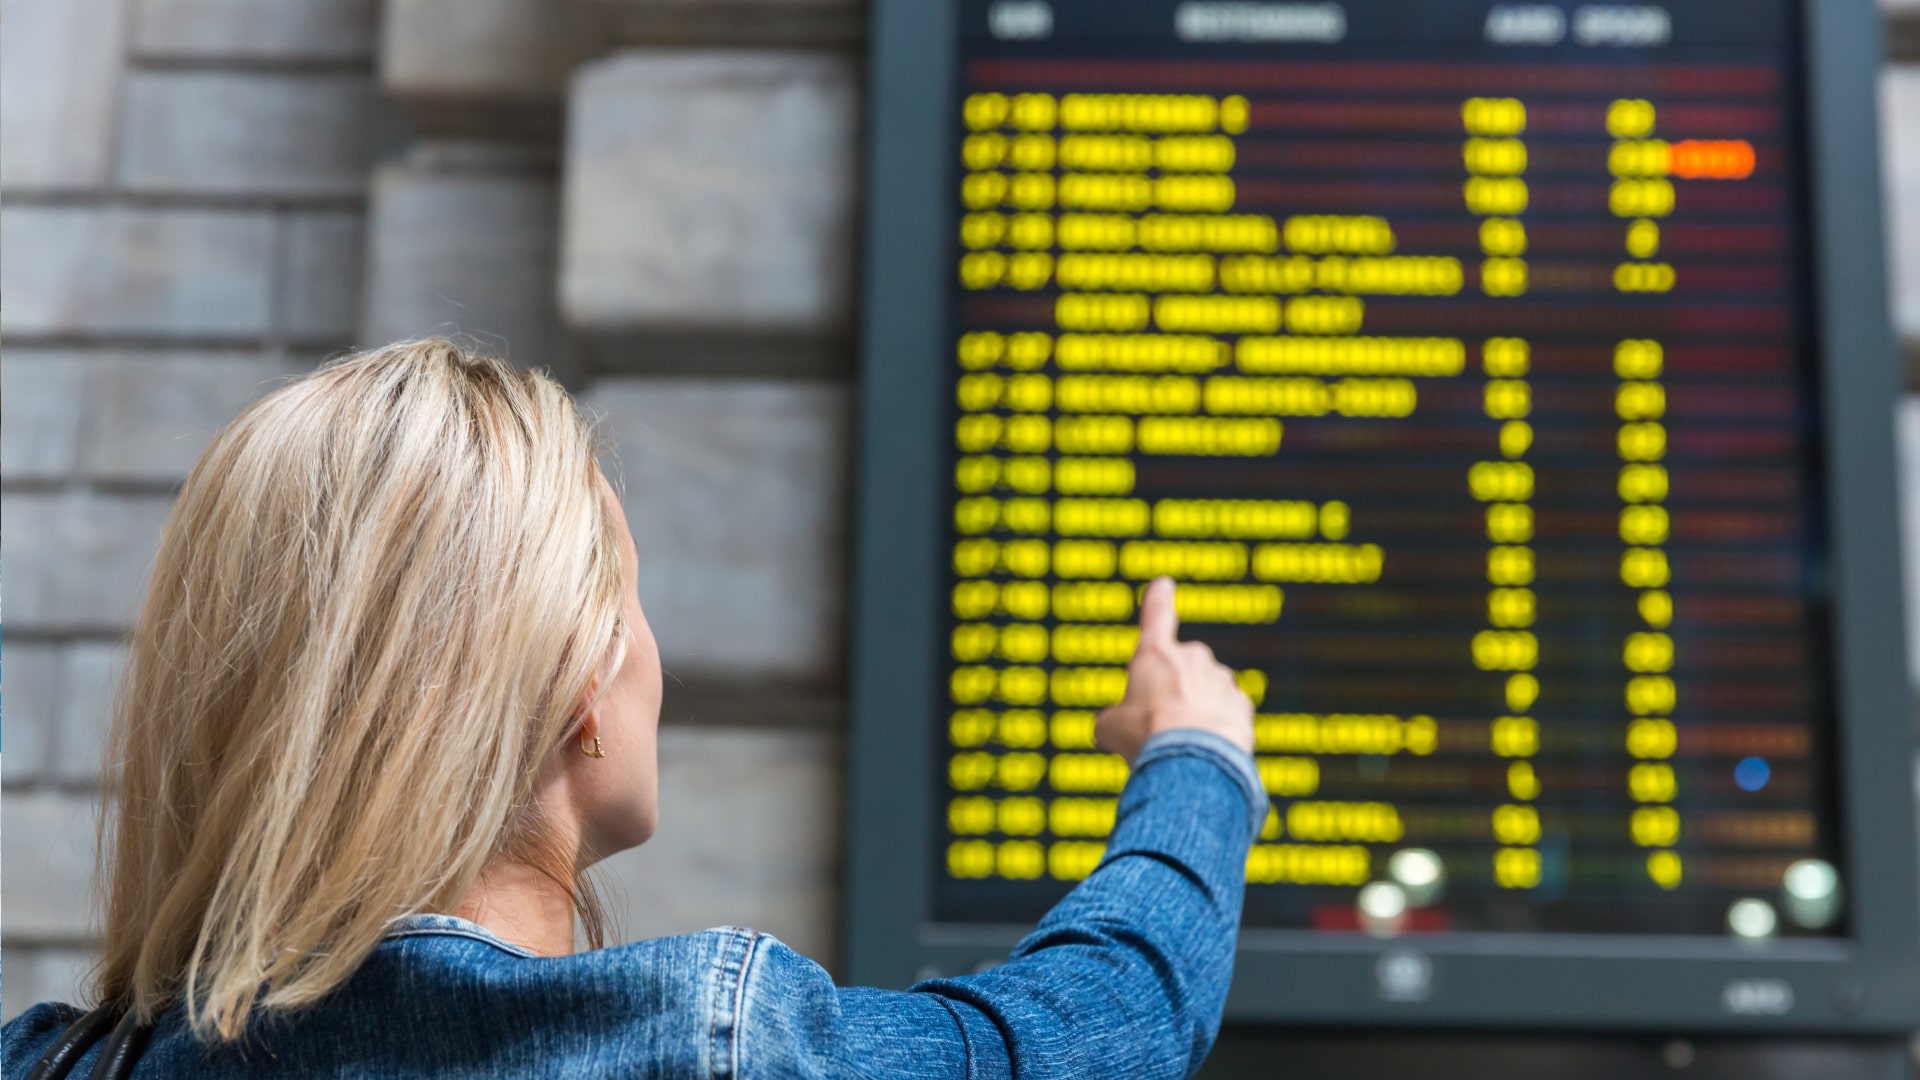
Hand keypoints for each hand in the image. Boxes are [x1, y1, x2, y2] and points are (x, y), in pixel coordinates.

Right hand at [1095, 578, 1255, 762]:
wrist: (1192, 760)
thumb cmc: (1147, 737)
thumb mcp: (1111, 728)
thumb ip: (1112, 719)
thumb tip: (1109, 728)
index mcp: (1155, 654)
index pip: (1157, 615)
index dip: (1158, 599)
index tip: (1164, 584)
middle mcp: (1192, 657)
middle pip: (1180, 670)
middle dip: (1173, 691)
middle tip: (1160, 725)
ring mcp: (1220, 679)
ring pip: (1206, 692)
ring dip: (1196, 711)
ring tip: (1182, 744)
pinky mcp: (1242, 704)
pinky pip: (1227, 713)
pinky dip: (1218, 728)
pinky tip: (1205, 749)